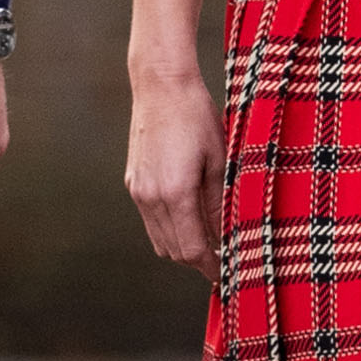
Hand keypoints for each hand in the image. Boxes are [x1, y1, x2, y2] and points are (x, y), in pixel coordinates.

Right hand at [125, 65, 225, 281]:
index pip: (193, 249)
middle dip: (198, 260)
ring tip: (208, 241)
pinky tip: (189, 218)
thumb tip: (228, 237)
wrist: (160, 86)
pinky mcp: (133, 182)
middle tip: (223, 259)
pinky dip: (169, 229)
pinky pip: (151, 221)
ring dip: (182, 247)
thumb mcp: (220, 160)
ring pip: (160, 240)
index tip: (227, 274)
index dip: (211, 267)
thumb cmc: (197, 116)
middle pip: (174, 251)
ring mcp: (138, 190)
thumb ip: (220, 203)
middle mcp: (151, 197)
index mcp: (175, 192)